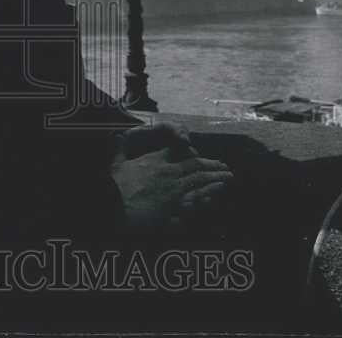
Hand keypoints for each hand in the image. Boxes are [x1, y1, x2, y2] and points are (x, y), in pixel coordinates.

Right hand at [111, 124, 232, 236]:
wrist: (114, 206)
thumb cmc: (114, 187)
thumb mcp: (116, 164)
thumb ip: (119, 148)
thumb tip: (117, 136)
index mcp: (155, 160)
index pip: (178, 152)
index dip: (191, 152)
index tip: (199, 154)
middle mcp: (167, 172)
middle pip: (195, 165)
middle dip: (212, 165)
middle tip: (224, 166)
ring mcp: (173, 188)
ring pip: (200, 179)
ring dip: (216, 177)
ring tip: (228, 176)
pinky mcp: (175, 205)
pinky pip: (196, 198)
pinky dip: (208, 193)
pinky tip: (217, 190)